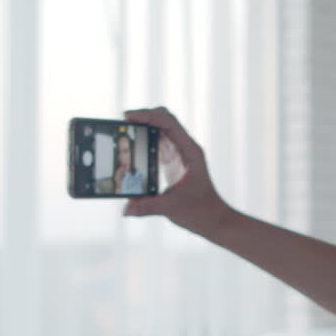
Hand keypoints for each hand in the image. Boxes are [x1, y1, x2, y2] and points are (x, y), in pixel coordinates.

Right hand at [122, 107, 236, 233]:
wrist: (214, 219)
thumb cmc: (200, 211)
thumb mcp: (172, 208)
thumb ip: (148, 206)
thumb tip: (125, 209)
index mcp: (190, 152)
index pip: (168, 123)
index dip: (148, 115)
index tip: (127, 117)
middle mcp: (186, 148)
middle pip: (163, 121)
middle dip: (143, 118)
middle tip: (122, 124)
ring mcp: (181, 153)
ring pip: (161, 131)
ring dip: (143, 128)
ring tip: (123, 133)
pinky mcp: (175, 161)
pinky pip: (159, 144)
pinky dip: (145, 142)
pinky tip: (131, 149)